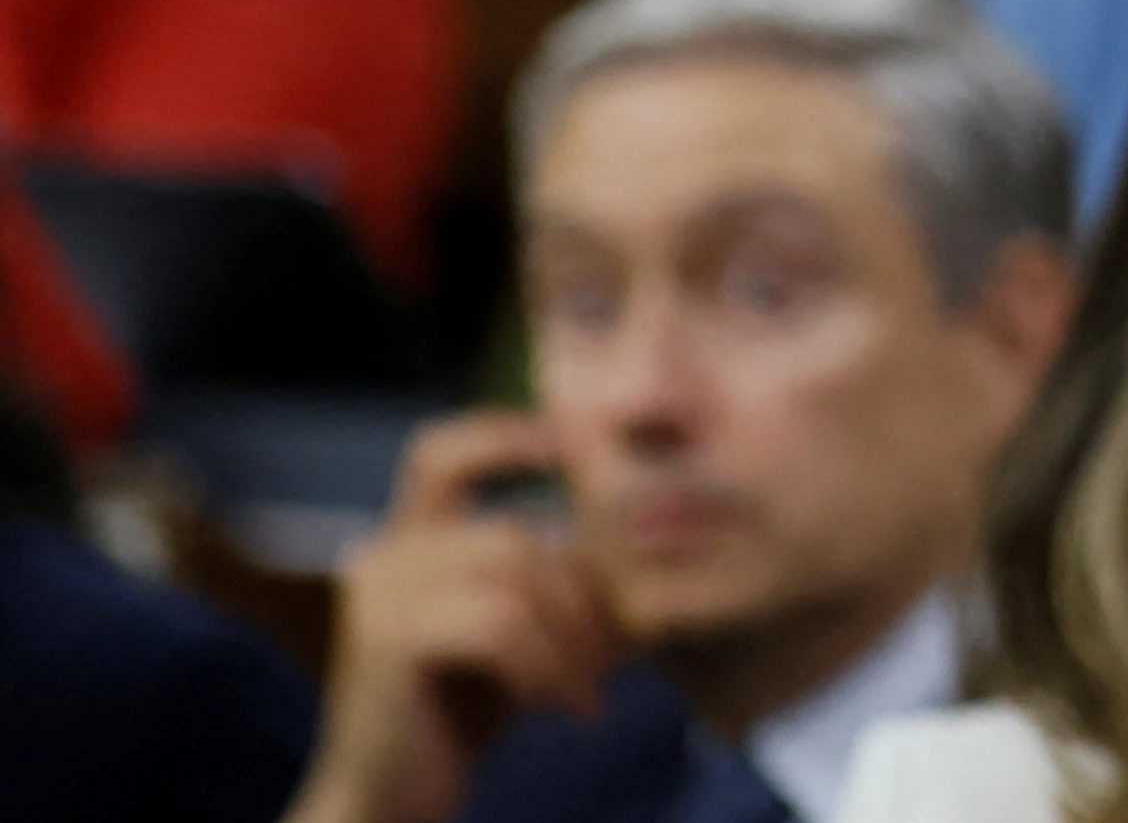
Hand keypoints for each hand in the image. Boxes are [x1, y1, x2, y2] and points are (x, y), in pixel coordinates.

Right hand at [286, 414, 620, 822]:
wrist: (390, 799)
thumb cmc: (463, 713)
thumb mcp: (520, 631)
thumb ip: (556, 578)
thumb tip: (656, 526)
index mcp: (406, 544)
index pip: (437, 454)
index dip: (502, 435)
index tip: (570, 447)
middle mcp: (380, 557)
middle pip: (514, 534)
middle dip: (578, 596)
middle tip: (604, 660)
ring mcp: (377, 596)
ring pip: (514, 572)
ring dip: (569, 637)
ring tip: (580, 690)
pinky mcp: (386, 641)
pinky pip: (499, 622)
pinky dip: (543, 663)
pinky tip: (551, 704)